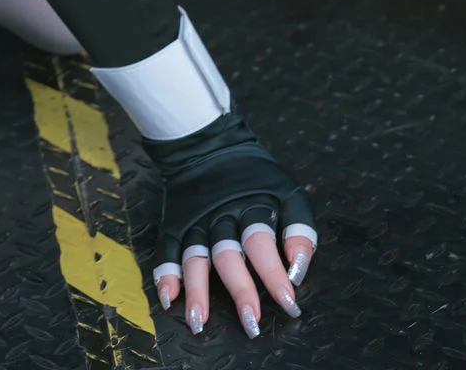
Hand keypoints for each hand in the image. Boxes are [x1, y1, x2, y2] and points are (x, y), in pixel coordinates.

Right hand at [145, 110, 316, 338]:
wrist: (208, 142)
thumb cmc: (255, 175)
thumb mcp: (286, 191)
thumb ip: (298, 229)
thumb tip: (298, 271)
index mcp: (252, 206)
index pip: (263, 242)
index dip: (275, 271)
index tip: (288, 301)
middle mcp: (222, 215)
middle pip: (229, 254)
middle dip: (240, 290)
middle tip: (251, 323)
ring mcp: (196, 220)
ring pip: (195, 257)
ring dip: (197, 290)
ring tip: (199, 322)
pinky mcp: (175, 222)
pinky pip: (167, 249)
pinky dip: (166, 273)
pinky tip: (169, 298)